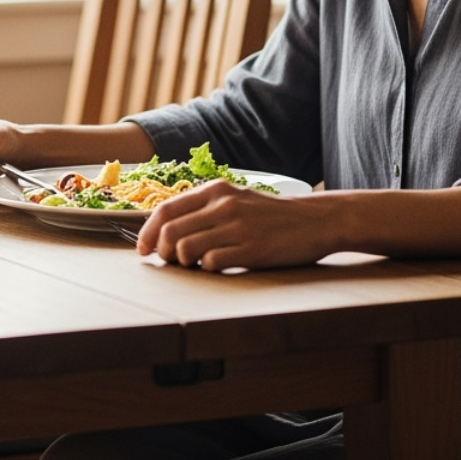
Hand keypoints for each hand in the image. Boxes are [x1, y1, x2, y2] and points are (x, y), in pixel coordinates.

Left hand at [136, 180, 338, 271]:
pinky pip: (211, 262)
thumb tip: (168, 231)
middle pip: (170, 232)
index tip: (144, 250)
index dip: (148, 233)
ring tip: (196, 265)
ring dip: (184, 263)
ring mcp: (237, 227)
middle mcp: (223, 205)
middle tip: (170, 263)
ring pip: (186, 248)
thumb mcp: (237, 200)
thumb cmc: (273, 215)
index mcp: (216, 191)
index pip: (165, 210)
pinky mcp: (251, 249)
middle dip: (163, 252)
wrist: (316, 220)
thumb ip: (206, 210)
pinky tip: (218, 266)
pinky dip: (207, 268)